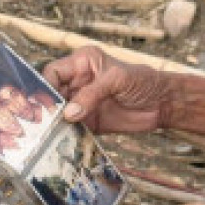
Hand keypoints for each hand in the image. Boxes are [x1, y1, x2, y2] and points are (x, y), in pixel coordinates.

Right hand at [43, 46, 173, 134]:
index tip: (44, 103)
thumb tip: (69, 113)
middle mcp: (77, 83)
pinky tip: (62, 141)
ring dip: (53, 123)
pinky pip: (71, 128)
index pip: (53, 73)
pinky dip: (66, 135)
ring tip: (48, 134)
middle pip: (51, 94)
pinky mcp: (88, 122)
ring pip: (57, 113)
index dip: (45, 86)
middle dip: (45, 107)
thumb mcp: (117, 80)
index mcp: (81, 63)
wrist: (162, 104)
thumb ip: (92, 94)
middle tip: (42, 122)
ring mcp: (81, 103)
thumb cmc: (142, 82)